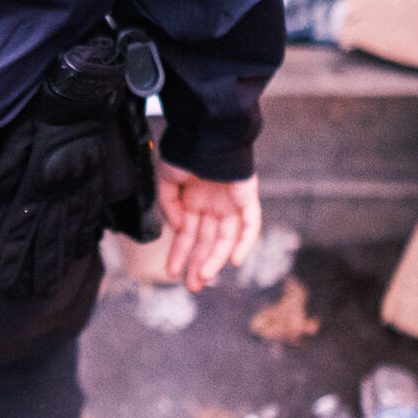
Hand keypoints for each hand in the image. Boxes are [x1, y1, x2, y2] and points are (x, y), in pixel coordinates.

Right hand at [155, 160, 261, 292]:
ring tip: (202, 278)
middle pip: (207, 241)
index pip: (188, 234)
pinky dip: (245, 242)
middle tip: (192, 286)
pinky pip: (250, 224)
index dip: (180, 253)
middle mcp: (213, 204)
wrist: (204, 130)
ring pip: (225, 238)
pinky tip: (234, 260)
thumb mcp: (167, 179)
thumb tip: (176, 226)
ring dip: (215, 260)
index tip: (171, 272)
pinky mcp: (247, 197)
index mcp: (194, 200)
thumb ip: (169, 204)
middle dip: (198, 264)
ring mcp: (231, 202)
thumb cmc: (185, 149)